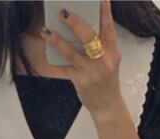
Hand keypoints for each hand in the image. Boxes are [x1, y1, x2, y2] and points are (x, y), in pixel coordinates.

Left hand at [39, 0, 122, 118]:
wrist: (107, 105)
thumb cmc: (106, 79)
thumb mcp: (110, 59)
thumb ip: (101, 44)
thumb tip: (81, 26)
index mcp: (113, 51)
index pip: (109, 27)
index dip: (105, 12)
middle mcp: (103, 60)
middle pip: (89, 38)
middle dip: (75, 23)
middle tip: (63, 12)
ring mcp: (91, 71)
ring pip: (72, 52)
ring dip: (57, 40)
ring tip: (46, 31)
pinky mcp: (80, 81)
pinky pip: (64, 68)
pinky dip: (54, 60)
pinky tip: (46, 50)